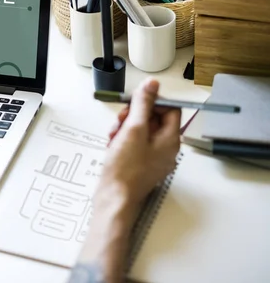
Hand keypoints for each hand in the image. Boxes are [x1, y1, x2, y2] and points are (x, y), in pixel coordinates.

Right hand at [98, 78, 180, 207]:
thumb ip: (143, 104)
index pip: (170, 109)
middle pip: (154, 119)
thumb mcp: (133, 129)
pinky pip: (134, 144)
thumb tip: (152, 85)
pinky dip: (122, 140)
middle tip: (120, 121)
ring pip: (141, 131)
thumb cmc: (125, 167)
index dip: (152, 103)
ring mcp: (153, 158)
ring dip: (125, 127)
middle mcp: (166, 149)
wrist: (113, 197)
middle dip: (134, 116)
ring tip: (113, 135)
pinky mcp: (140, 164)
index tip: (134, 103)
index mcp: (171, 139)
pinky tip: (112, 145)